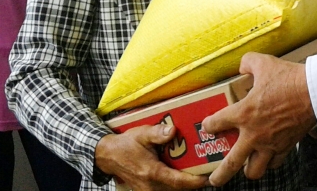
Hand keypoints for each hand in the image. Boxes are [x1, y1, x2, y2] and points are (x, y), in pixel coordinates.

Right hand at [94, 125, 208, 190]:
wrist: (108, 156)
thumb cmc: (126, 144)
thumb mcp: (141, 134)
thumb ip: (158, 133)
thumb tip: (173, 130)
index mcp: (152, 172)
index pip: (178, 181)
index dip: (195, 181)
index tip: (208, 177)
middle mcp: (151, 186)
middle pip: (178, 189)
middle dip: (193, 182)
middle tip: (206, 171)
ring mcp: (148, 190)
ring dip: (184, 184)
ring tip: (197, 171)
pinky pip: (165, 190)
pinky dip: (175, 184)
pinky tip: (182, 174)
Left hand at [202, 53, 316, 186]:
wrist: (315, 93)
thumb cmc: (289, 79)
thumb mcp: (263, 62)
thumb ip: (248, 63)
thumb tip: (243, 66)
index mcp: (243, 114)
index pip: (215, 124)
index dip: (208, 126)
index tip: (207, 126)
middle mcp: (253, 134)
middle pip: (231, 164)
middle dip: (219, 175)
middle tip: (213, 179)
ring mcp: (270, 144)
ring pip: (254, 170)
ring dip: (247, 170)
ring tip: (243, 168)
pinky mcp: (286, 147)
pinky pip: (275, 163)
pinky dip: (270, 163)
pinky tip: (268, 158)